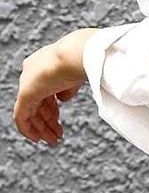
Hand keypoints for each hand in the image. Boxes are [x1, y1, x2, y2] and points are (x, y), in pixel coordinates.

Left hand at [13, 28, 100, 146]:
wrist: (78, 53)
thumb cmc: (82, 59)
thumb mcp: (76, 75)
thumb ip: (67, 87)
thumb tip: (63, 98)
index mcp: (43, 65)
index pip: (44, 92)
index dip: (52, 109)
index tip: (58, 121)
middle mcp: (31, 73)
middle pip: (38, 103)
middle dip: (48, 121)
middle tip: (57, 135)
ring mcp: (27, 83)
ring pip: (30, 112)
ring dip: (42, 128)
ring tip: (53, 139)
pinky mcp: (26, 93)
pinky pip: (21, 116)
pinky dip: (28, 129)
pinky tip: (36, 138)